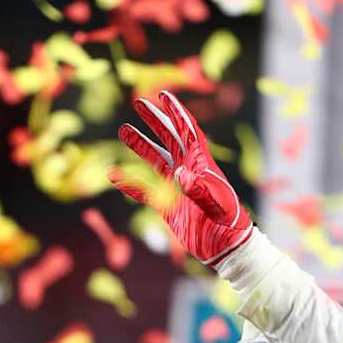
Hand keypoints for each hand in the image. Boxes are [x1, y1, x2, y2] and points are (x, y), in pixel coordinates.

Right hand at [109, 90, 252, 266]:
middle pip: (169, 138)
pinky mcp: (168, 206)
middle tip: (138, 103)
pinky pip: (144, 191)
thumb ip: (199, 189)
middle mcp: (188, 171)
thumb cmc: (228, 224)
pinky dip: (129, 184)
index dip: (176, 112)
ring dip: (141, 145)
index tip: (163, 94)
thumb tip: (179, 173)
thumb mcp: (216, 205)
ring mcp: (177, 188)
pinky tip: (113, 175)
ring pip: (156, 159)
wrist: (226, 248)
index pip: (188, 131)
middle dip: (155, 120)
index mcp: (202, 164)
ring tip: (123, 130)